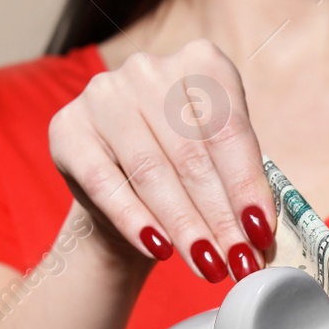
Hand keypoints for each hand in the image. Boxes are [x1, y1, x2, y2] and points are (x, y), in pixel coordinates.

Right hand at [49, 39, 276, 281]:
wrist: (123, 183)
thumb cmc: (183, 168)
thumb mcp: (220, 164)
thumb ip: (241, 187)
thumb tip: (261, 234)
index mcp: (200, 62)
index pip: (229, 130)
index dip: (247, 186)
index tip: (261, 232)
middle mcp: (149, 69)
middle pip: (192, 155)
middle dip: (220, 217)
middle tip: (238, 261)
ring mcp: (104, 95)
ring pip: (151, 172)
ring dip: (184, 226)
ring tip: (207, 265)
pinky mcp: (68, 129)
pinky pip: (105, 183)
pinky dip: (135, 221)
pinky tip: (158, 249)